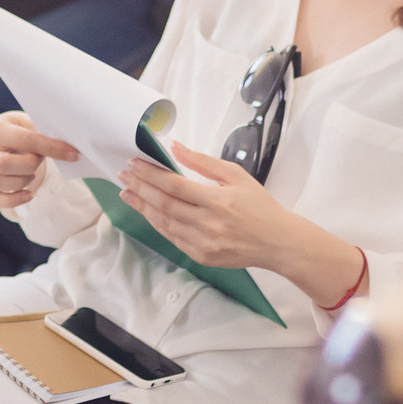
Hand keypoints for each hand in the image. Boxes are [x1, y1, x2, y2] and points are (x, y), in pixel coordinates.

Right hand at [0, 111, 76, 209]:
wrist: (1, 142)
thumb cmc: (19, 132)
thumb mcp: (28, 124)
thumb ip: (43, 131)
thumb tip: (69, 144)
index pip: (24, 140)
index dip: (51, 148)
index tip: (73, 154)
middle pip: (2, 164)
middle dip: (29, 165)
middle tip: (40, 160)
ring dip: (21, 181)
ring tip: (31, 174)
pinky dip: (14, 200)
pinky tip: (29, 195)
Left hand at [116, 142, 297, 269]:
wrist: (278, 243)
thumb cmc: (260, 207)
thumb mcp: (236, 176)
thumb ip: (203, 162)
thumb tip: (175, 147)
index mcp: (218, 201)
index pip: (174, 185)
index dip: (150, 174)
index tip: (134, 164)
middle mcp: (208, 224)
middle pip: (163, 204)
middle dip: (140, 188)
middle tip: (124, 176)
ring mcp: (203, 243)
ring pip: (163, 223)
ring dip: (143, 207)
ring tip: (128, 193)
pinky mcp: (201, 256)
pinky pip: (172, 238)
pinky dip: (158, 224)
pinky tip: (148, 211)